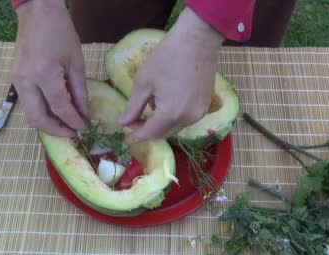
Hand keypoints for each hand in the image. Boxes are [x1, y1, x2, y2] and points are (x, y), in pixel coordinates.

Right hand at [13, 0, 88, 136]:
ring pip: (30, 114)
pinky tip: (56, 112)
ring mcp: (17, 81)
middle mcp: (26, 82)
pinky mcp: (15, 80)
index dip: (73, 122)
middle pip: (38, 119)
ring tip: (65, 125)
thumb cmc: (60, 32)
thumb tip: (84, 114)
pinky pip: (28, 104)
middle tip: (73, 133)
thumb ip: (80, 92)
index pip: (60, 108)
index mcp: (44, 74)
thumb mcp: (76, 62)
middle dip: (56, 131)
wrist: (37, 13)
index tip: (84, 128)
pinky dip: (41, 112)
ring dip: (47, 124)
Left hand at [117, 7, 223, 144]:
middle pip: (163, 134)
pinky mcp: (205, 106)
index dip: (135, 137)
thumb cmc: (167, 57)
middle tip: (133, 121)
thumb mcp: (143, 82)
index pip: (149, 133)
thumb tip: (123, 123)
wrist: (198, 40)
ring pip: (174, 128)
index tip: (125, 140)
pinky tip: (165, 103)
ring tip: (149, 107)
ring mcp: (199, 114)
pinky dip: (172, 118)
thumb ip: (133, 107)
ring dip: (160, 124)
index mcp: (170, 114)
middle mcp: (187, 119)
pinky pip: (185, 120)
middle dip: (147, 131)